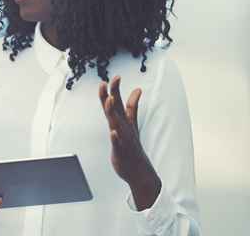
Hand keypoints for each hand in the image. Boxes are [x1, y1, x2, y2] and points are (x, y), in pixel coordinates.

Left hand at [99, 76, 160, 209]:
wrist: (139, 172)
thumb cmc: (132, 146)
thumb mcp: (132, 125)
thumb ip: (132, 107)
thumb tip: (138, 89)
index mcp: (125, 122)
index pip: (121, 102)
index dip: (117, 90)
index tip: (116, 76)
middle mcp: (124, 128)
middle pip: (118, 108)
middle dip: (115, 93)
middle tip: (115, 78)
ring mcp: (123, 139)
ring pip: (117, 123)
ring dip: (113, 112)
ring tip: (110, 100)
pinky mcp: (120, 152)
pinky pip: (117, 144)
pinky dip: (115, 138)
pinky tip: (113, 132)